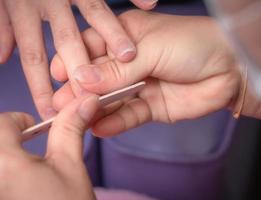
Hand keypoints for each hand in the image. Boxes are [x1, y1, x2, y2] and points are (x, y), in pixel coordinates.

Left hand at [0, 95, 98, 199]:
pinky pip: (0, 169)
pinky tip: (22, 179)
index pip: (2, 122)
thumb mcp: (72, 166)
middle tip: (29, 148)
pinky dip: (7, 166)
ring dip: (8, 150)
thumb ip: (71, 128)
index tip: (36, 129)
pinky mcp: (2, 195)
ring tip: (27, 165)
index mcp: (3, 163)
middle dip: (10, 136)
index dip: (21, 121)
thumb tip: (85, 101)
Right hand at [50, 10, 240, 136]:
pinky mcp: (149, 106)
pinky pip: (129, 115)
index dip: (74, 61)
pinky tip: (100, 127)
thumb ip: (118, 70)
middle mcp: (129, 62)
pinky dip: (115, 122)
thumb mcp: (151, 49)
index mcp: (125, 38)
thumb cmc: (193, 44)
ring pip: (111, 99)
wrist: (229, 69)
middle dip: (80, 89)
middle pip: (98, 77)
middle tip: (61, 103)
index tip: (58, 74)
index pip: (92, 48)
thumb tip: (83, 80)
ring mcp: (138, 85)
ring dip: (94, 109)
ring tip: (74, 118)